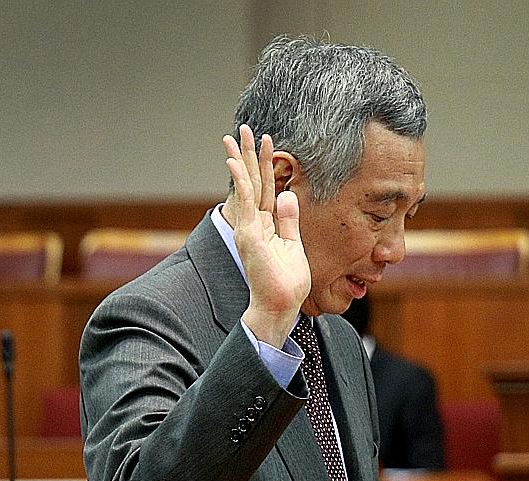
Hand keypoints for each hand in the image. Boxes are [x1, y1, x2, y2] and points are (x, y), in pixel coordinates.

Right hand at [221, 124, 311, 345]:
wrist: (281, 305)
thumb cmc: (288, 282)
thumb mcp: (293, 244)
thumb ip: (289, 220)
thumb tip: (289, 195)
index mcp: (267, 224)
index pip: (266, 187)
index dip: (267, 163)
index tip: (268, 140)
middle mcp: (255, 222)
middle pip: (253, 182)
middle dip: (249, 154)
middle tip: (243, 128)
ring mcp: (249, 228)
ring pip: (245, 187)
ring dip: (240, 159)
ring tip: (235, 136)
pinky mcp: (248, 235)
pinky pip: (245, 204)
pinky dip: (240, 182)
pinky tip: (235, 163)